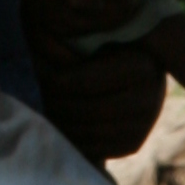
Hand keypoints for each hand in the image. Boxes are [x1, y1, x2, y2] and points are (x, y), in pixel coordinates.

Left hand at [37, 39, 167, 165]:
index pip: (81, 83)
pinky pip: (94, 149)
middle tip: (35, 94)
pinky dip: (72, 139)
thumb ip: (74, 42)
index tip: (37, 74)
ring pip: (86, 132)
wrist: (140, 74)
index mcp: (140, 68)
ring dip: (59, 123)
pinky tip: (59, 124)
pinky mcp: (133, 145)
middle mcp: (148, 101)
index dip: (52, 81)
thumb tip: (42, 48)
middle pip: (83, 110)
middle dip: (53, 103)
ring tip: (43, 107)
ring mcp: (143, 127)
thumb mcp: (98, 35)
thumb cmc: (110, 46)